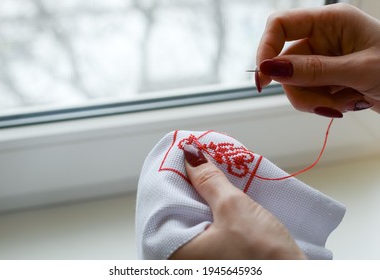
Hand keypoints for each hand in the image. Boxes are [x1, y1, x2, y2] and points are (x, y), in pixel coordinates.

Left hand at [169, 144, 305, 259]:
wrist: (296, 279)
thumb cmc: (263, 254)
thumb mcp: (233, 208)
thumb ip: (208, 179)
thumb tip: (190, 154)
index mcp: (174, 252)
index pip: (161, 204)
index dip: (171, 176)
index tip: (181, 155)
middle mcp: (180, 260)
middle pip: (175, 210)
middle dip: (187, 185)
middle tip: (196, 159)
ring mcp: (198, 260)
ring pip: (191, 218)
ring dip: (200, 196)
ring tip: (207, 172)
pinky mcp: (213, 258)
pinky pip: (203, 228)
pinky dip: (209, 210)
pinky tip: (218, 195)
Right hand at [256, 3, 379, 115]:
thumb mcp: (358, 70)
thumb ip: (312, 70)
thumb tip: (270, 69)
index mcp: (331, 21)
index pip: (280, 25)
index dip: (265, 48)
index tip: (264, 78)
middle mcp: (323, 38)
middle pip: (284, 64)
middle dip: (301, 89)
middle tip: (324, 105)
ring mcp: (323, 60)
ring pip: (294, 84)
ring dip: (315, 101)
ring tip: (345, 103)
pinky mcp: (326, 78)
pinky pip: (307, 94)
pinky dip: (324, 105)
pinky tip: (348, 103)